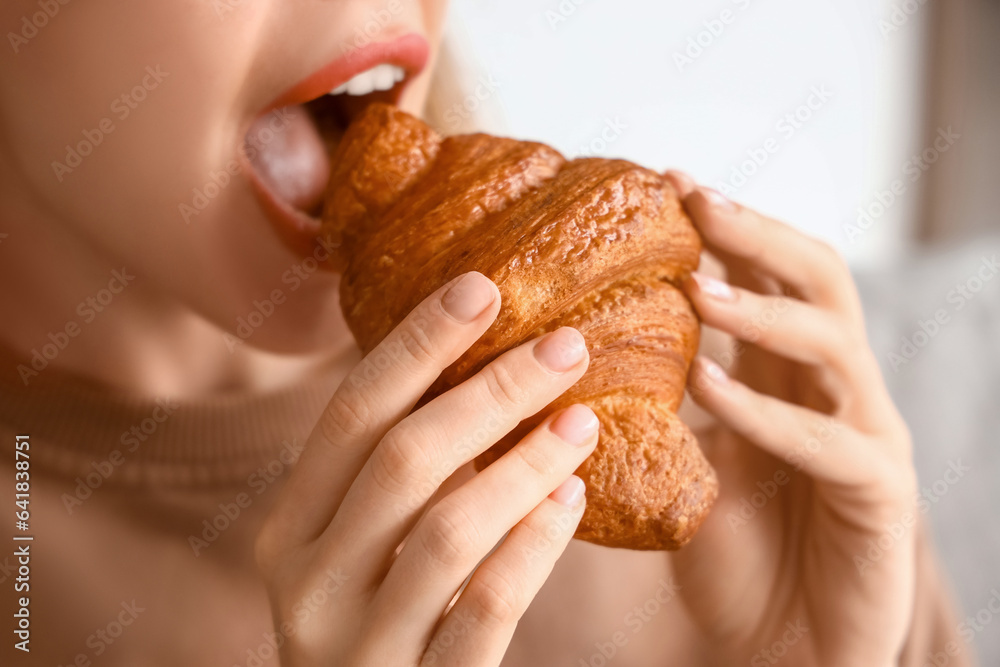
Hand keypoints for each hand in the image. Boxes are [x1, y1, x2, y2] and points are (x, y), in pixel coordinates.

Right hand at [254, 272, 599, 665]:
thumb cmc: (373, 623)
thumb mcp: (355, 550)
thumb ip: (391, 479)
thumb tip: (478, 366)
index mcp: (289, 531)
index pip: (350, 414)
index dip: (417, 344)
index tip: (482, 287)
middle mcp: (309, 582)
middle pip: (402, 460)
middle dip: (490, 390)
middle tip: (565, 345)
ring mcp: (358, 644)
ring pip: (448, 530)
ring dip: (524, 463)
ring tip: (581, 419)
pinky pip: (486, 607)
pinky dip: (534, 543)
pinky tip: (572, 499)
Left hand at [664, 173, 917, 665]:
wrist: (777, 646)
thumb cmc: (729, 550)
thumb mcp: (683, 457)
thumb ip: (656, 400)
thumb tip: (572, 344)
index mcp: (786, 368)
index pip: (769, 272)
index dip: (726, 225)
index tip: (666, 182)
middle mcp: (832, 385)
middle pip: (818, 277)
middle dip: (756, 233)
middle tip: (694, 200)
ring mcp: (863, 431)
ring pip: (833, 340)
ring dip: (760, 309)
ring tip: (692, 288)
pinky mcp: (878, 491)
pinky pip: (825, 438)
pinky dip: (765, 409)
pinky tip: (708, 387)